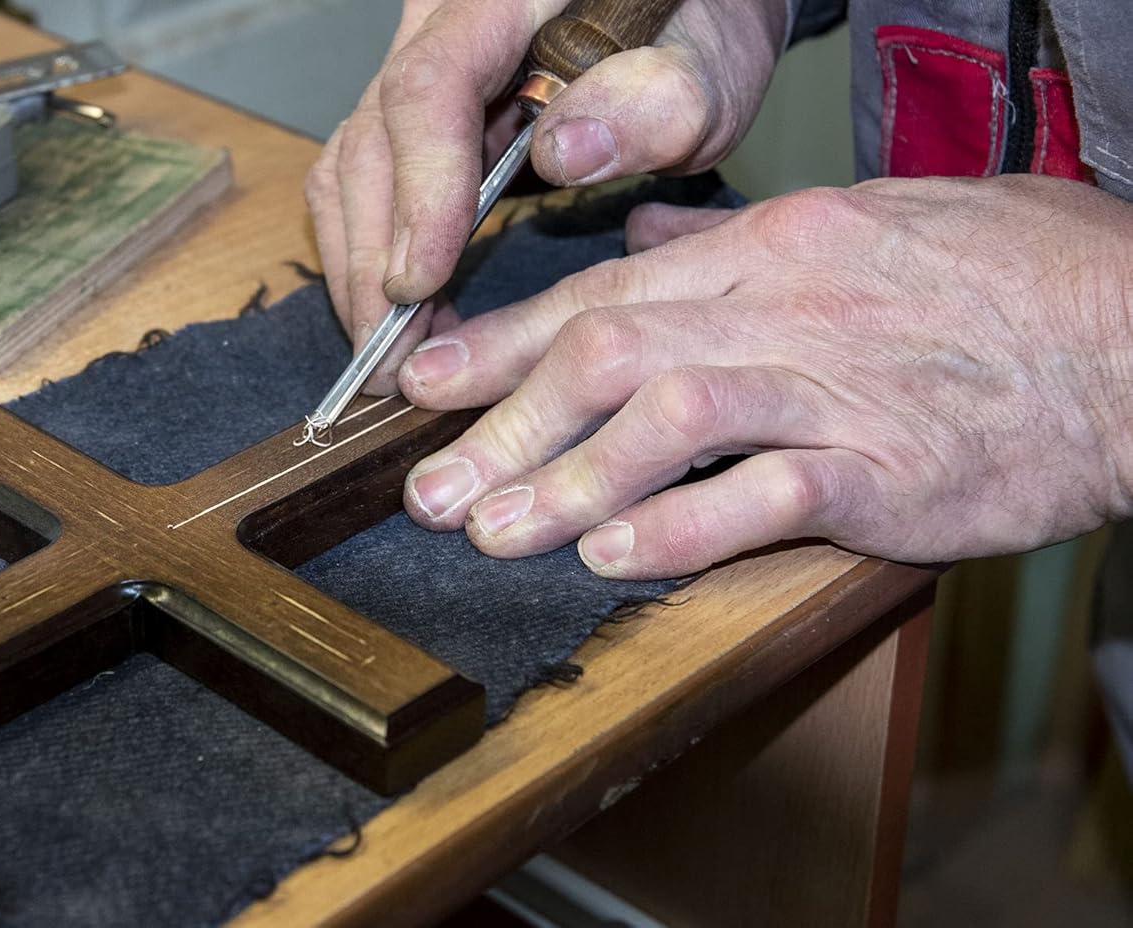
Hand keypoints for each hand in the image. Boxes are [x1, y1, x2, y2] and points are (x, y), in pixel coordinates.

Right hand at [306, 0, 788, 393]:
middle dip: (373, 260)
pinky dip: (368, 255)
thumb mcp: (709, 63)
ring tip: (392, 355)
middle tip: (392, 360)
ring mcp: (416, 68)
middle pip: (371, 140)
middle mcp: (439, 26)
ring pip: (351, 168)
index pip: (431, 87)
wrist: (679, 12)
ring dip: (359, 269)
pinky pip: (362, 183)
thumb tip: (561, 154)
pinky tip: (400, 315)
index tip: (420, 281)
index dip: (419, 190)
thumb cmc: (696, 31)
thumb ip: (658, 99)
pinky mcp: (412, 116)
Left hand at [394, 175, 1132, 577]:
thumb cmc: (1007, 277)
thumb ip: (735, 243)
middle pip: (608, 357)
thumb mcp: (863, 225)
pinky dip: (678, 531)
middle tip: (432, 489)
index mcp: (773, 249)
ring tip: (495, 532)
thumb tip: (645, 241)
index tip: (427, 384)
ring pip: (666, 423)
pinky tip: (613, 560)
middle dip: (505, 426)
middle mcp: (786, 310)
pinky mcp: (884, 470)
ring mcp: (833, 389)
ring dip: (566, 483)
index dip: (502, 344)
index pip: (603, 293)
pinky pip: (762, 499)